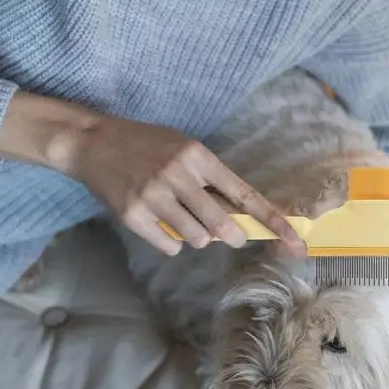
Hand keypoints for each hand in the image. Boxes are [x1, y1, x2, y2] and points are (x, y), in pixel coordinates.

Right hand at [0, 91, 306, 255]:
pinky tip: (159, 223)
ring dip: (196, 237)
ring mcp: (153, 196)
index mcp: (197, 156)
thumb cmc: (145, 144)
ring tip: (180, 217)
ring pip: (195, 239)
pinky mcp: (133, 215)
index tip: (296, 240)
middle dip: (232, 236)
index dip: (273, 220)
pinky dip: (171, 243)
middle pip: (221, 225)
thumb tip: (234, 218)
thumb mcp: (182, 148)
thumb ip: (208, 179)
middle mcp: (177, 175)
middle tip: (231, 235)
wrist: (92, 142)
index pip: (244, 194)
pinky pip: (168, 246)